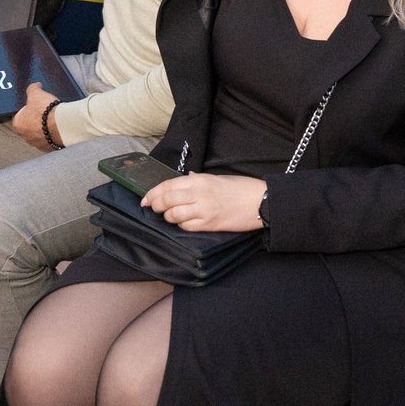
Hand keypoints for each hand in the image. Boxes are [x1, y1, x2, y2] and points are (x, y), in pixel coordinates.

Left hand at [11, 81, 61, 151]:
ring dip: (44, 127)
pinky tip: (58, 126)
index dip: (26, 108)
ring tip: (53, 118)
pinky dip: (52, 134)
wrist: (62, 124)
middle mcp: (25, 136)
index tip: (34, 104)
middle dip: (35, 118)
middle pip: (28, 125)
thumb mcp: (36, 93)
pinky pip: (49, 139)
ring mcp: (37, 144)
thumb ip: (32, 89)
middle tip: (44, 110)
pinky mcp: (49, 148)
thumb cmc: (46, 110)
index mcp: (18, 124)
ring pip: (39, 133)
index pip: (18, 115)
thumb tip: (35, 85)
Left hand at [143, 171, 268, 232]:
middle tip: (152, 208)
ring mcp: (204, 210)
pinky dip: (181, 225)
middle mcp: (199, 194)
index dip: (153, 193)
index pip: (168, 185)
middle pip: (167, 200)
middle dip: (155, 206)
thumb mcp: (217, 178)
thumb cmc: (241, 188)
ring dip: (168, 217)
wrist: (260, 201)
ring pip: (173, 215)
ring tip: (169, 216)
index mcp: (200, 180)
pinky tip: (183, 223)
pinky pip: (187, 226)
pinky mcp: (209, 224)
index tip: (145, 199)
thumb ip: (198, 180)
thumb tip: (183, 180)